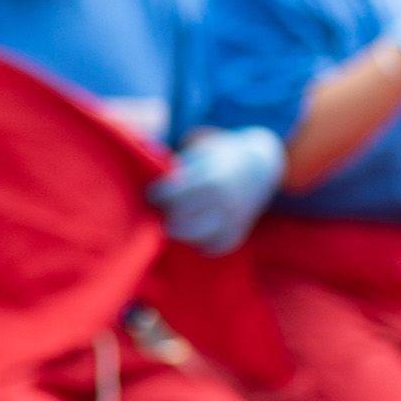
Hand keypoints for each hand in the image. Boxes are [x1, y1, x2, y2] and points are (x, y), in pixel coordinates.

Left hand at [146, 127, 284, 253]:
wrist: (258, 168)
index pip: (174, 195)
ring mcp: (232, 222)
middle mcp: (225, 202)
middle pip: (181, 220)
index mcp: (213, 178)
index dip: (157, 195)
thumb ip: (173, 164)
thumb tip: (142, 160)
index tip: (152, 194)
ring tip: (175, 218)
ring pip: (193, 237)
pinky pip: (208, 248)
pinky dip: (196, 241)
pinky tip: (193, 228)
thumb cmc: (217, 159)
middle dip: (166, 214)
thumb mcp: (199, 152)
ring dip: (178, 229)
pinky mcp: (235, 237)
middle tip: (161, 208)